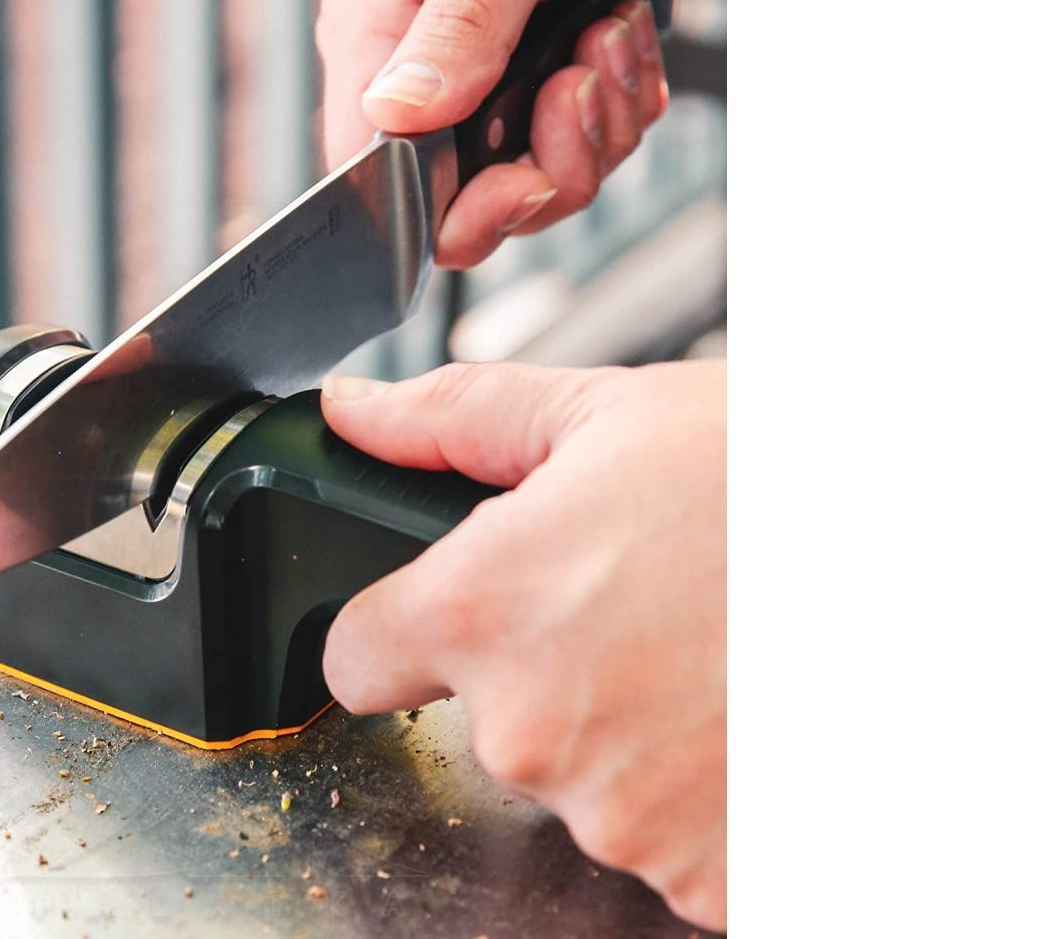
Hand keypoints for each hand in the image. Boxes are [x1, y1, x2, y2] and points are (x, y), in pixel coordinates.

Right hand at [316, 0, 669, 267]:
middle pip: (475, 197)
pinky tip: (620, 36)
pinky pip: (587, 136)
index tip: (524, 179)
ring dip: (600, 126)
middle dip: (552, 165)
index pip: (385, 182)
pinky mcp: (543, 62)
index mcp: (376, 35)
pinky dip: (623, 101)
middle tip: (579, 88)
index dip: (459, 210)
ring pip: (542, 174)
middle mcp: (424, 66)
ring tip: (606, 38)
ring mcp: (487, 70)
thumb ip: (455, 28)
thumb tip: (399, 116)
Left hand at [318, 359, 725, 929]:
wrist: (940, 562)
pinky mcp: (696, 878)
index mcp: (483, 611)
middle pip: (479, 721)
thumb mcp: (609, 415)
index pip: (354, 659)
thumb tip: (355, 415)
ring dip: (624, 736)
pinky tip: (741, 722)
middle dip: (536, 674)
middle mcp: (530, 731)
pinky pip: (661, 842)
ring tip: (704, 657)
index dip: (394, 630)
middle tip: (633, 610)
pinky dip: (695, 795)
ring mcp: (618, 819)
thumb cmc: (780, 483)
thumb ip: (454, 420)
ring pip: (576, 783)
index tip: (449, 614)